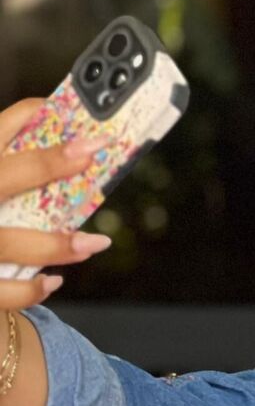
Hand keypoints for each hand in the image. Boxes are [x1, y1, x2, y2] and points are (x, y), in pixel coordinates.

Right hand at [0, 98, 112, 310]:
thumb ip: (18, 177)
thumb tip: (75, 156)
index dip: (25, 116)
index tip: (66, 113)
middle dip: (44, 164)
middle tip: (89, 153)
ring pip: (7, 241)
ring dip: (55, 244)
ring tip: (94, 242)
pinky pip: (2, 292)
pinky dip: (31, 290)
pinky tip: (53, 280)